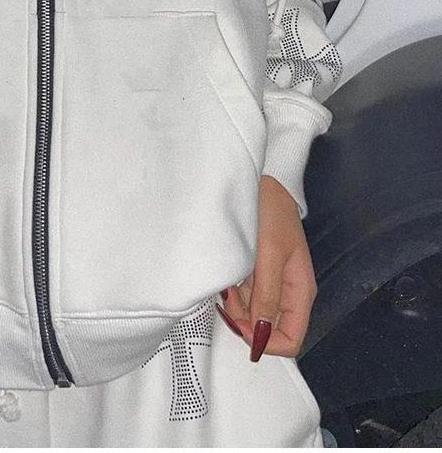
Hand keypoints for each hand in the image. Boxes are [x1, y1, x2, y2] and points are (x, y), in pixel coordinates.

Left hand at [219, 175, 316, 360]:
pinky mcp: (257, 272)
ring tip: (226, 280)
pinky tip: (226, 275)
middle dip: (246, 321)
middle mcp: (288, 292)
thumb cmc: (270, 213)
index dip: (265, 341)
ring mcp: (272, 283)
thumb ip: (267, 294)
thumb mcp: (269, 254)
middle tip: (228, 297)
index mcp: (300, 291)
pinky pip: (244, 295)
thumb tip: (263, 335)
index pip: (291, 339)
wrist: (264, 183)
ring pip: (253, 313)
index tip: (241, 326)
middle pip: (268, 328)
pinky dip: (233, 292)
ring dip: (236, 305)